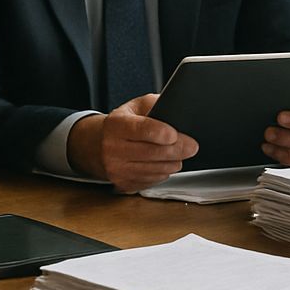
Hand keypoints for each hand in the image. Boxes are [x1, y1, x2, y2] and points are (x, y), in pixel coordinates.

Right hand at [67, 93, 198, 193]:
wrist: (97, 145)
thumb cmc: (122, 124)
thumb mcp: (136, 106)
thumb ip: (156, 105)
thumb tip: (179, 110)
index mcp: (116, 124)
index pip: (141, 129)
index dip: (160, 133)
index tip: (175, 135)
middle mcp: (112, 148)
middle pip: (152, 153)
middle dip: (178, 150)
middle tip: (192, 146)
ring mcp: (116, 169)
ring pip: (155, 170)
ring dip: (172, 162)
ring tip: (177, 154)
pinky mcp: (123, 184)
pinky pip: (152, 181)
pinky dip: (162, 173)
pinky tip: (163, 164)